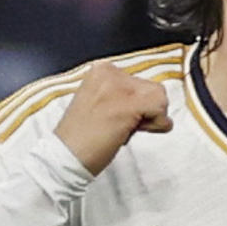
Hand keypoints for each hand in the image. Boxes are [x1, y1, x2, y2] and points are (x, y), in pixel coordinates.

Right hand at [52, 60, 173, 174]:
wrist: (66, 155)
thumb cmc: (82, 136)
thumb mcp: (98, 101)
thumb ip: (121, 95)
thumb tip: (151, 100)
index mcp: (102, 70)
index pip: (140, 82)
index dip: (137, 105)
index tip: (118, 118)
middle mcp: (111, 72)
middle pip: (153, 89)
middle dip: (146, 111)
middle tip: (121, 127)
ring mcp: (120, 86)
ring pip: (160, 97)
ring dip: (151, 119)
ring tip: (124, 129)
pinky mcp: (129, 103)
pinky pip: (161, 109)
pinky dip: (157, 125)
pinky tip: (131, 132)